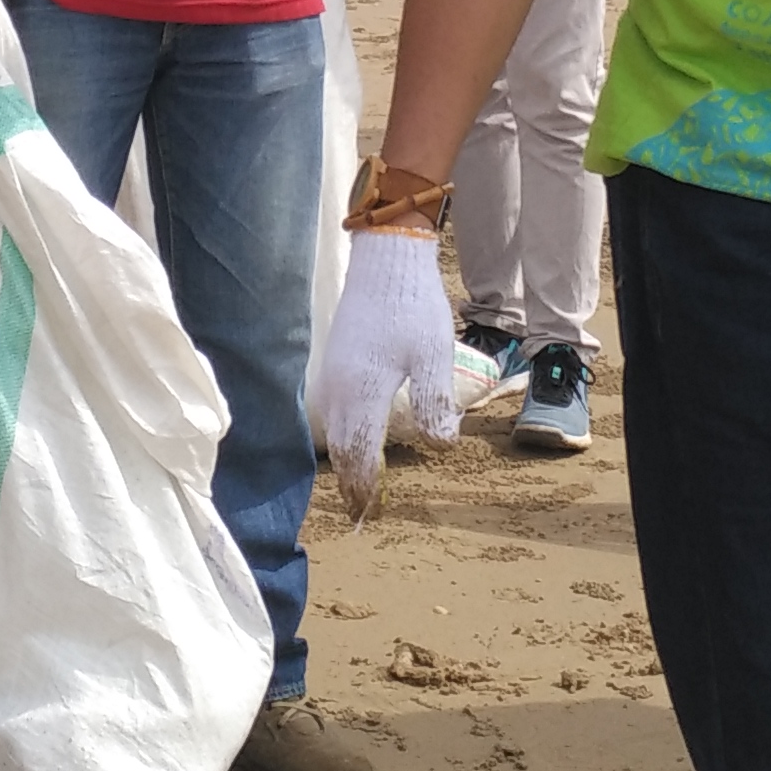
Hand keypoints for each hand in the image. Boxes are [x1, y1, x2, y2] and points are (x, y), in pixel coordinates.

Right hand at [313, 162, 464, 514]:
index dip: (365, 486)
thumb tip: (440, 445)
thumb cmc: (412, 306)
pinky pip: (332, 412)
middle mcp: (337, 388)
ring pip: (333, 430)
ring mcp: (330, 374)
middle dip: (351, 481)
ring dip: (345, 459)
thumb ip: (434, 402)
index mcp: (361, 391)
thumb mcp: (433, 354)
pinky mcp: (333, 362)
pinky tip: (354, 437)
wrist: (386, 258)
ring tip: (358, 483)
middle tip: (362, 511)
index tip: (371, 512)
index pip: (358, 453)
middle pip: (340, 448)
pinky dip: (342, 434)